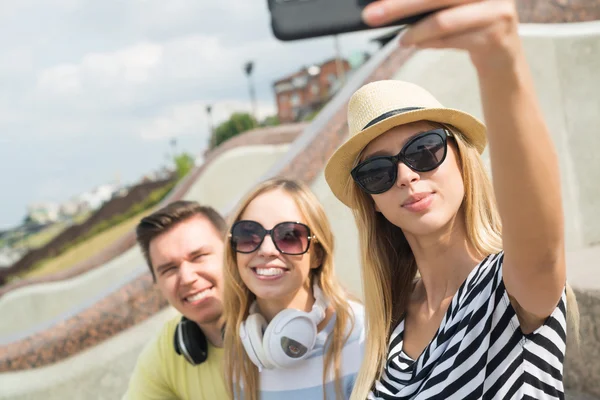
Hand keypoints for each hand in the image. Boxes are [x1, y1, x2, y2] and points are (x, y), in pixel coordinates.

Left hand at [362, 0, 521, 70]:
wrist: (502, 52)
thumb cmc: (467, 23)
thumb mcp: (450, 6)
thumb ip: (426, 4)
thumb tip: (385, 7)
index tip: (379, 0)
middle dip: (398, 6)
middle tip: (371, 16)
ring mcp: (495, 9)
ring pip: (442, 21)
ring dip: (415, 32)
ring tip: (400, 40)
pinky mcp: (495, 34)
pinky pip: (452, 40)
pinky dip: (430, 43)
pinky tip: (418, 44)